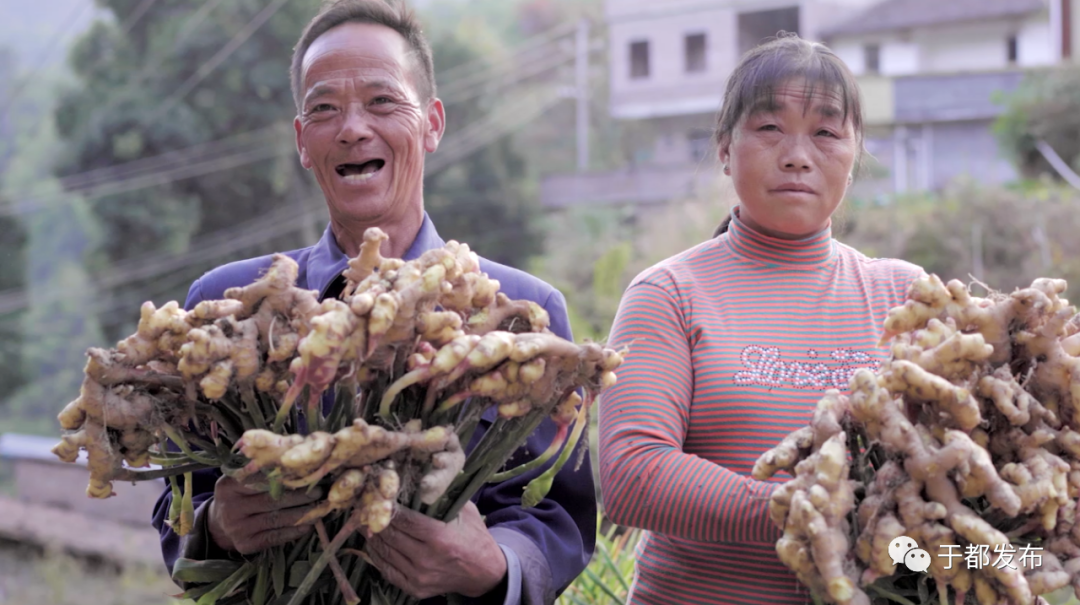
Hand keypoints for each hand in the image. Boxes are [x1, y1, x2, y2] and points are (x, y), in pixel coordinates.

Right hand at [207, 475, 323, 554]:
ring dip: (301, 514)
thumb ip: (260, 464)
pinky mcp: (245, 544)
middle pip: (270, 500)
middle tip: (318, 491)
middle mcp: (230, 507)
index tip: (305, 472)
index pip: (259, 479)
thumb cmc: (240, 493)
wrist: (220, 523)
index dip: (284, 476)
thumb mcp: (242, 476)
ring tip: (319, 508)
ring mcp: (236, 528)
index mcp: (229, 485)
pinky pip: (273, 537)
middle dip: (298, 496)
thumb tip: (291, 448)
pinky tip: (307, 526)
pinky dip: (293, 532)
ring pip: (275, 519)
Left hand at [366, 501, 507, 599]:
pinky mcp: (415, 588)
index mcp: (439, 537)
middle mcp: (426, 558)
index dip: (389, 508)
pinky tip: (374, 544)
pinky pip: (387, 570)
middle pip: (390, 535)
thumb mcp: (465, 511)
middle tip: (368, 509)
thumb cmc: (474, 536)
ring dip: (373, 537)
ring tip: (368, 524)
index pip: (403, 520)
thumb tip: (420, 478)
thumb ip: (444, 496)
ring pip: (384, 553)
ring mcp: (419, 576)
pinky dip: (377, 556)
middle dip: (377, 520)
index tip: (380, 497)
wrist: (484, 572)